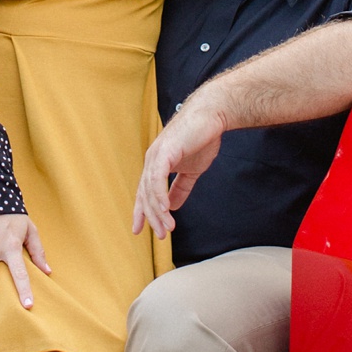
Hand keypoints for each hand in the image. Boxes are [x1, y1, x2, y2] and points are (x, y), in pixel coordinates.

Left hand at [133, 98, 224, 237]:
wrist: (212, 116)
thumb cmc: (202, 138)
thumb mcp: (191, 170)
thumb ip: (181, 187)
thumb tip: (173, 206)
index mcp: (156, 164)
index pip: (144, 192)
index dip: (142, 211)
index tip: (139, 230)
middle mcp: (152, 160)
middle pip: (145, 195)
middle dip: (151, 217)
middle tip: (161, 235)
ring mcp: (156, 155)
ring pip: (150, 190)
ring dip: (158, 212)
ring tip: (168, 228)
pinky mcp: (164, 152)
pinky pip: (157, 179)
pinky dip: (159, 196)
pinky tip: (166, 210)